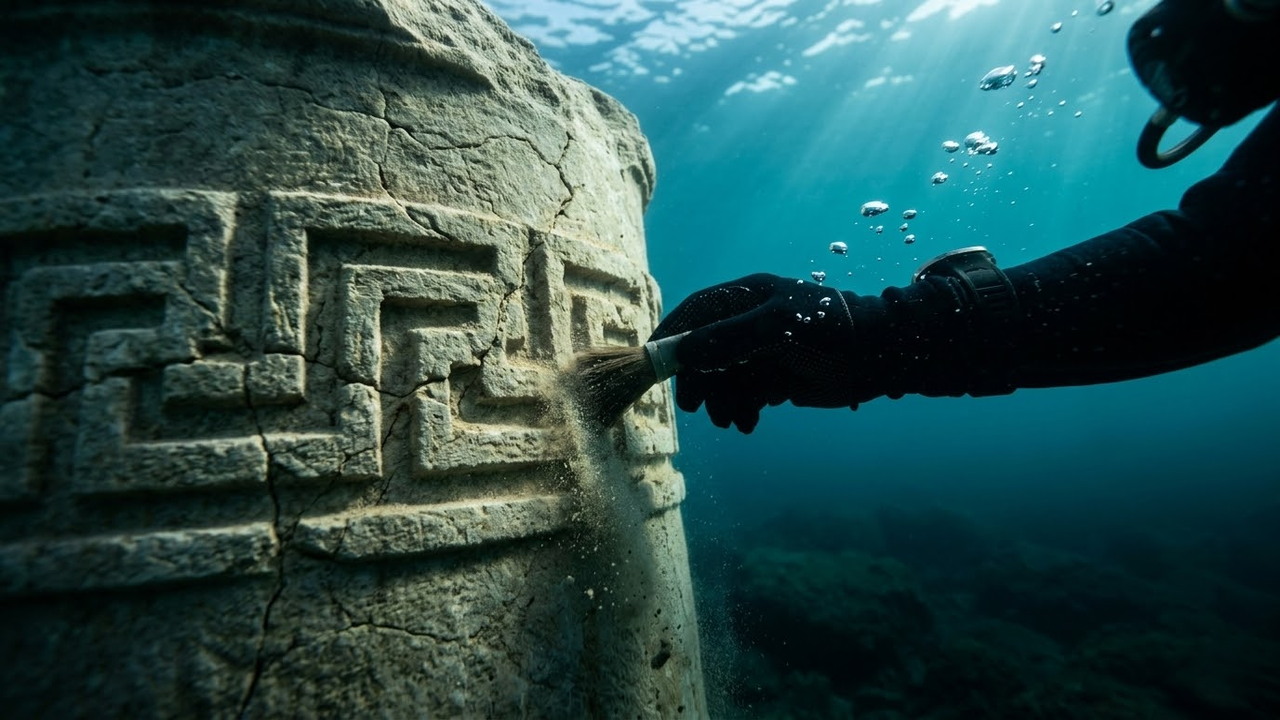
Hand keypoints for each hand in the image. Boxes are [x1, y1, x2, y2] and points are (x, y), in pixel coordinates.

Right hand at [649, 273, 860, 432]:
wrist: (878, 356)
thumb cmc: (829, 331)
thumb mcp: (776, 328)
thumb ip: (729, 339)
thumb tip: (684, 352)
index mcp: (748, 298)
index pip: (698, 312)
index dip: (674, 335)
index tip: (655, 362)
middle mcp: (751, 322)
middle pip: (706, 352)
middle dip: (700, 381)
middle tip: (695, 408)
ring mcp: (762, 351)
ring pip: (724, 379)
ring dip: (723, 401)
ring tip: (734, 420)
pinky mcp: (776, 378)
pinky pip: (744, 395)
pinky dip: (743, 410)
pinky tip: (750, 421)